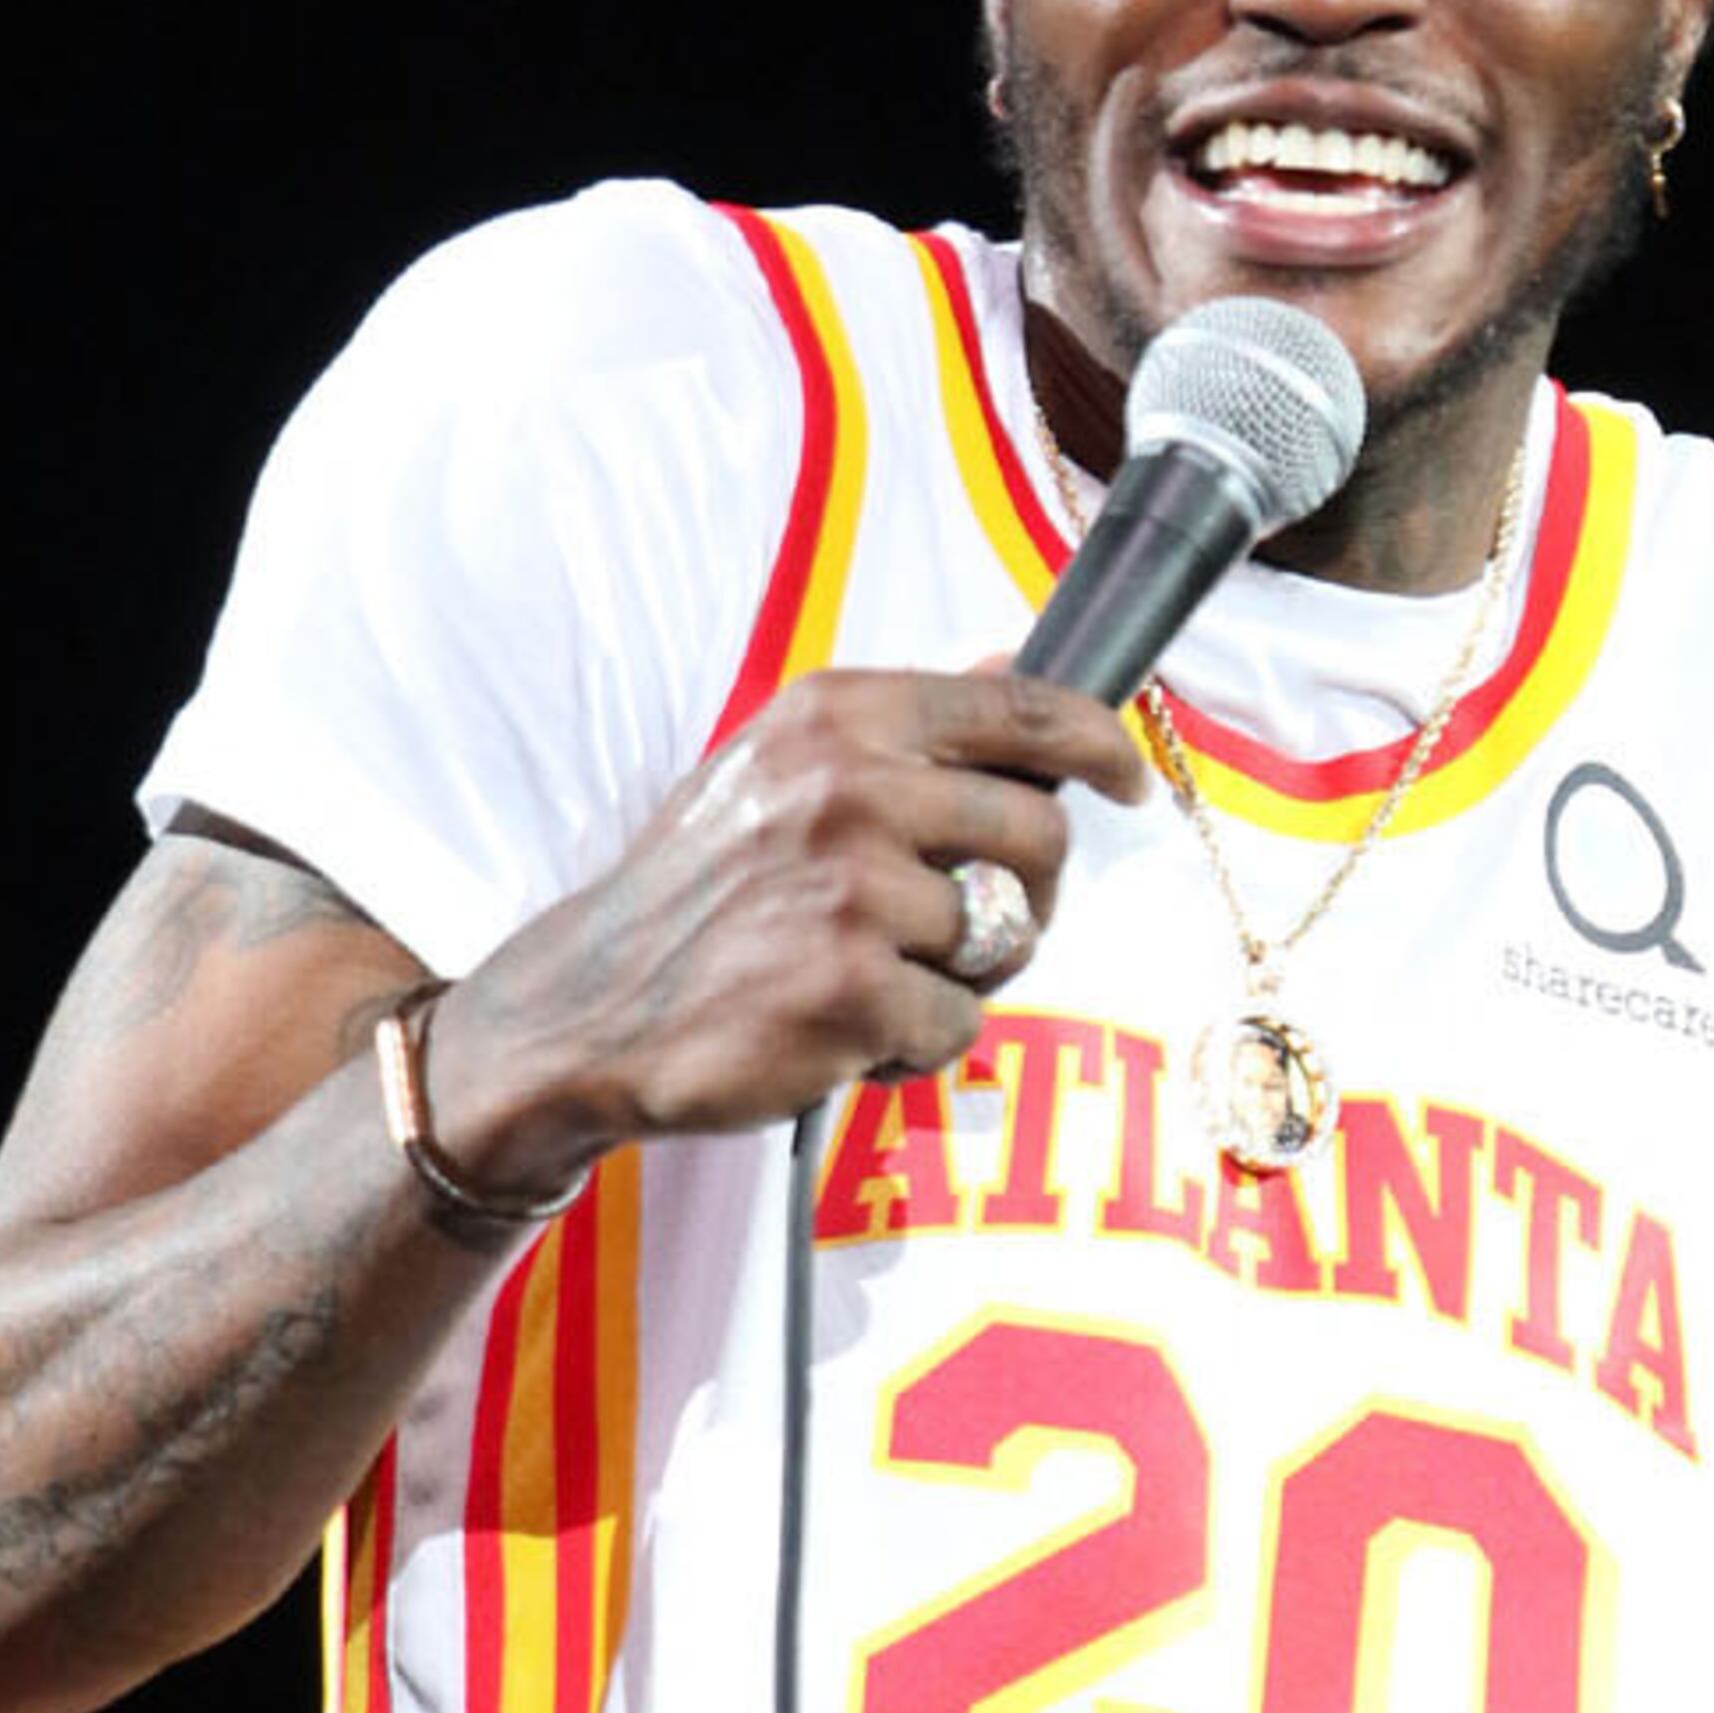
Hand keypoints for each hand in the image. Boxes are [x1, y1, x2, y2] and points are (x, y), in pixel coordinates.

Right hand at [432, 666, 1148, 1178]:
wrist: (587, 1009)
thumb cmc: (699, 895)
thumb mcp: (778, 770)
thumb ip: (898, 731)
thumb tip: (1008, 667)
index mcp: (838, 717)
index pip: (1018, 711)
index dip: (1096, 747)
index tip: (1126, 781)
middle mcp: (848, 785)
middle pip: (1037, 835)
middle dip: (1028, 897)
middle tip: (970, 932)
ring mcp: (851, 886)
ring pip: (1001, 940)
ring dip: (958, 980)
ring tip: (872, 980)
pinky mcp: (851, 986)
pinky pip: (958, 1023)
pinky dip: (914, 1044)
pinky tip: (842, 1031)